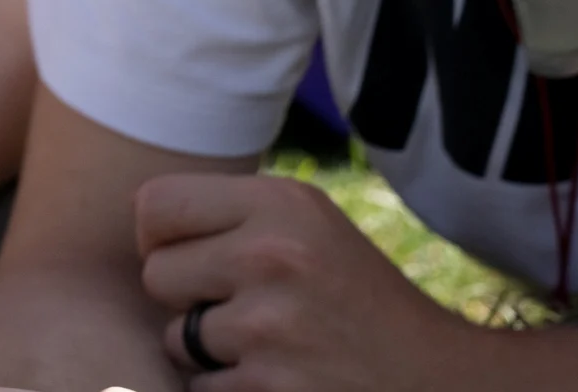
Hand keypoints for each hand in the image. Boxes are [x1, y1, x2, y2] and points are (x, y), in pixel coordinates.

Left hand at [136, 173, 476, 391]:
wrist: (436, 380)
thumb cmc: (354, 299)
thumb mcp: (308, 227)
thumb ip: (232, 215)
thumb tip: (140, 220)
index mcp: (282, 204)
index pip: (155, 205)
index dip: (161, 239)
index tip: (193, 258)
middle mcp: (273, 255)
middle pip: (156, 275)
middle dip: (187, 300)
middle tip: (249, 310)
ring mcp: (270, 327)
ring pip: (175, 339)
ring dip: (209, 354)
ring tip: (274, 348)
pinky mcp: (268, 388)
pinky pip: (200, 388)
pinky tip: (283, 381)